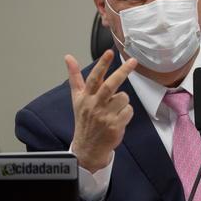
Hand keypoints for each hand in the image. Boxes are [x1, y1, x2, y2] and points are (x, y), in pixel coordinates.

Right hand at [65, 50, 136, 172]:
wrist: (87, 147)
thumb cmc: (85, 119)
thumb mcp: (77, 98)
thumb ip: (75, 77)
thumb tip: (68, 57)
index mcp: (85, 97)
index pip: (94, 78)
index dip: (102, 64)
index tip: (109, 52)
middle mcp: (94, 105)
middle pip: (110, 85)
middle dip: (122, 72)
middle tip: (133, 61)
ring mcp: (104, 117)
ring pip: (123, 98)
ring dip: (123, 101)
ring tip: (115, 109)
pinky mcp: (114, 126)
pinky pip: (128, 111)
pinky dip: (127, 113)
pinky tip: (118, 119)